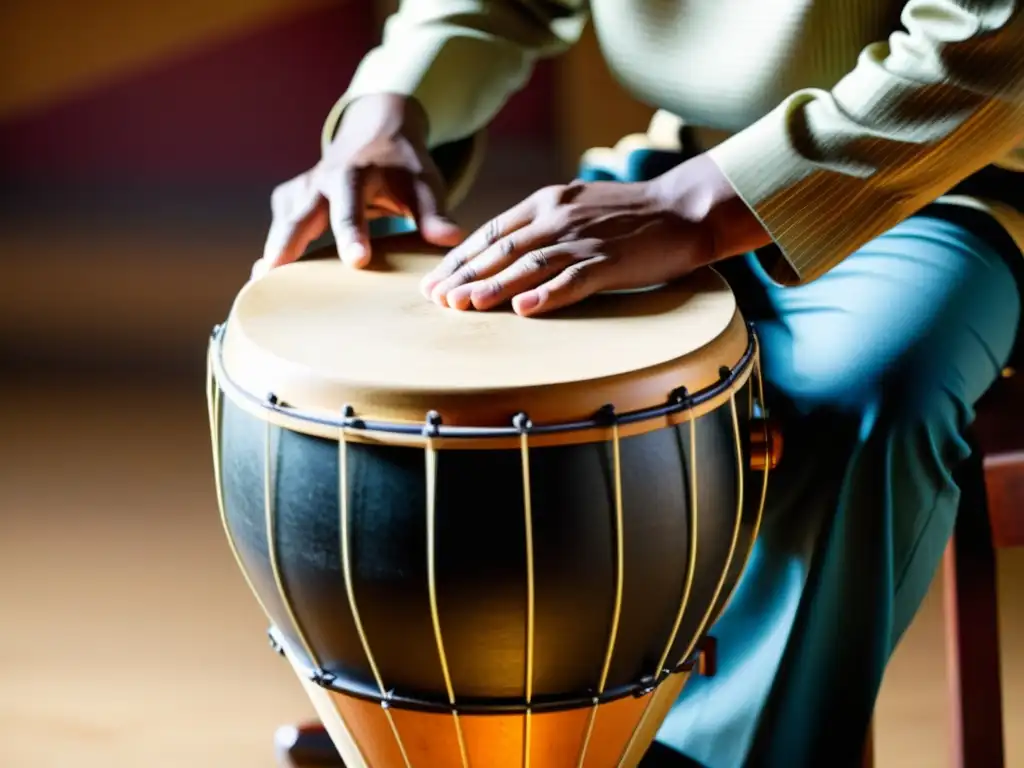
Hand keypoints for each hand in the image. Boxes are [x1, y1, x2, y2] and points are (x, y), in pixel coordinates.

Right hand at [254, 94, 462, 277]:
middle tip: (274, 276)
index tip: (357, 260)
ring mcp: (300, 191)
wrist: (376, 135)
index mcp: (354, 173)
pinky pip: (279, 231)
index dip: (351, 233)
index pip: (350, 207)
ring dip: (273, 255)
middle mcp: (319, 181)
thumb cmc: (404, 167)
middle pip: (298, 216)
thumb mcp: (424, 183)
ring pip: (282, 226)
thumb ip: (434, 212)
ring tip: (259, 290)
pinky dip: (274, 255)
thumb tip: (450, 238)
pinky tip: (265, 286)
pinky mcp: (289, 203)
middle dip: (287, 245)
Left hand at [419, 154, 769, 316]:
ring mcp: (585, 238)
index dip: (460, 258)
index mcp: (547, 202)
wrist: (684, 207)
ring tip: (465, 305)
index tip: (434, 281)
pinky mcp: (611, 260)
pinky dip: (547, 294)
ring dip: (494, 286)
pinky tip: (524, 309)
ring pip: (530, 264)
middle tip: (436, 300)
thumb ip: (541, 224)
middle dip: (465, 276)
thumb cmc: (629, 213)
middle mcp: (559, 216)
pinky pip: (574, 279)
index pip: (492, 232)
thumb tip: (503, 252)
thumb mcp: (576, 206)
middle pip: (502, 248)